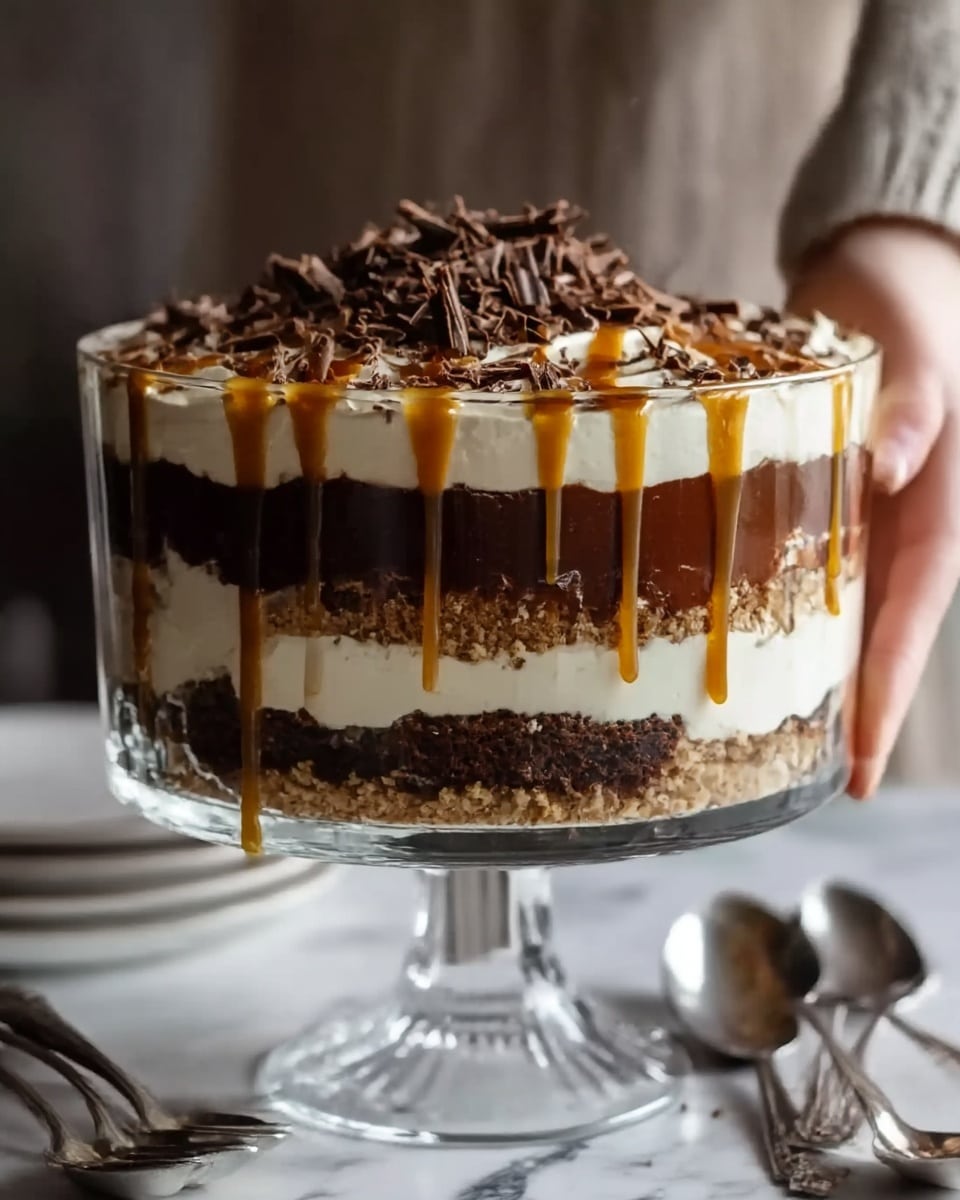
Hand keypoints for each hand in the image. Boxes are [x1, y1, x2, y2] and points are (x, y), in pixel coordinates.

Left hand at [788, 220, 959, 797]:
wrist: (879, 275)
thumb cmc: (903, 304)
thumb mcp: (914, 343)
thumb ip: (916, 401)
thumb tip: (891, 463)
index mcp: (933, 499)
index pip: (915, 609)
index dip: (888, 686)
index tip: (862, 758)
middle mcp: (897, 520)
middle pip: (881, 629)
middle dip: (858, 706)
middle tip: (824, 779)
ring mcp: (860, 514)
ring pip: (845, 608)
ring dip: (823, 673)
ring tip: (783, 741)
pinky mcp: (819, 497)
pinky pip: (805, 566)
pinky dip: (784, 610)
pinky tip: (748, 646)